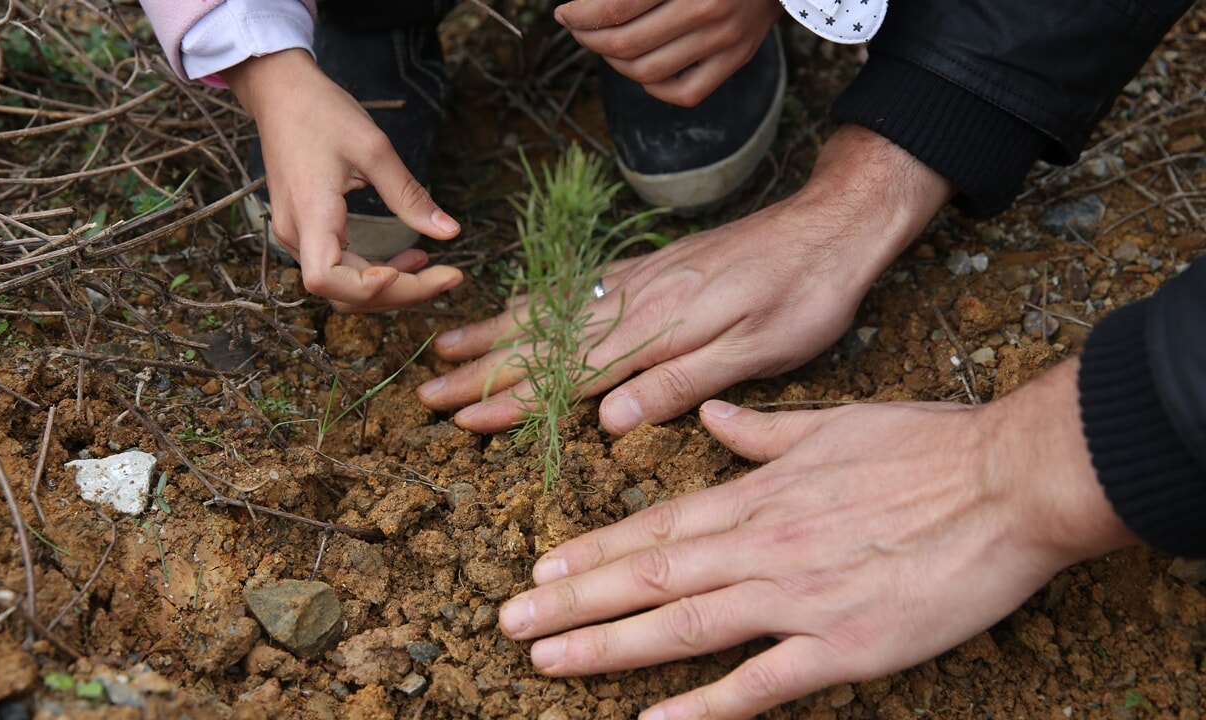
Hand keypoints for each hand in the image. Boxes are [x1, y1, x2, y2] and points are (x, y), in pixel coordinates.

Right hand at [222, 50, 462, 312]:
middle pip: (344, 292)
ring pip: (343, 288)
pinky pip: (339, 269)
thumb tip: (450, 232)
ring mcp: (296, 235)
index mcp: (310, 212)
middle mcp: (295, 233)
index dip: (368, 289)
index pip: (327, 280)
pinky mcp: (304, 232)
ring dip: (390, 288)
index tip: (412, 271)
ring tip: (431, 266)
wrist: (280, 93)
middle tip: (449, 278)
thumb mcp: (374, 148)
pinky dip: (375, 274)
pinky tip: (408, 260)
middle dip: (400, 293)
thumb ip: (409, 195)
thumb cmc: (321, 113)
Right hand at [418, 125, 953, 434]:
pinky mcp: (650, 266)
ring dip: (495, 334)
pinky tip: (514, 310)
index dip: (513, 401)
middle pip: (545, 343)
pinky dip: (535, 302)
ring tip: (447, 347)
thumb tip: (608, 420)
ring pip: (551, 312)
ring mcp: (638, 279)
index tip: (463, 419)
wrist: (830, 225)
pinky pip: (577, 288)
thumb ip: (680, 383)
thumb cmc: (804, 296)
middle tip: (428, 391)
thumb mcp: (757, 351)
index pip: (568, 374)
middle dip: (482, 371)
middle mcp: (635, 301)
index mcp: (658, 330)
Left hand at [497, 359, 1137, 719]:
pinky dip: (704, 708)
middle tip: (509, 625)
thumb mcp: (832, 421)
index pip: (655, 526)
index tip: (540, 569)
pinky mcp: (845, 649)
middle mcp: (761, 546)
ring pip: (683, 626)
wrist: (1007, 482)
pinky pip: (760, 684)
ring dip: (609, 646)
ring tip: (549, 662)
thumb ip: (760, 429)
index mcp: (758, 495)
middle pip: (648, 578)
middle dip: (573, 602)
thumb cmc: (926, 447)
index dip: (593, 551)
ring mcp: (798, 599)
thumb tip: (713, 416)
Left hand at [555, 0, 784, 105]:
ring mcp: (725, 38)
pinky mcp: (737, 58)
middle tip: (578, 29)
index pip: (617, 7)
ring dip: (614, 63)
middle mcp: (708, 8)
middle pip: (625, 43)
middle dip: (589, 39)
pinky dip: (653, 87)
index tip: (565, 13)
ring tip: (606, 45)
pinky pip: (683, 93)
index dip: (580, 14)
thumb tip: (589, 1)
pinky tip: (643, 69)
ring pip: (647, 72)